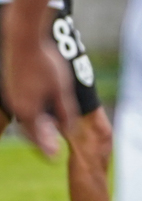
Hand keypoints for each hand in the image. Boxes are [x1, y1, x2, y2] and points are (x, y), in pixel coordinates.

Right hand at [2, 28, 75, 158]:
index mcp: (29, 111)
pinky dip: (30, 116)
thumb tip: (70, 129)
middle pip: (28, 131)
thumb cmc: (46, 64)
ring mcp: (13, 97)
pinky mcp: (12, 88)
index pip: (39, 137)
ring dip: (34, 128)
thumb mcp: (61, 89)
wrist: (23, 41)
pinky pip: (21, 108)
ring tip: (46, 135)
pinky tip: (39, 114)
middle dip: (39, 141)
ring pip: (24, 119)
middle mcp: (18, 107)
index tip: (55, 159)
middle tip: (50, 152)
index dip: (47, 148)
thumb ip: (64, 110)